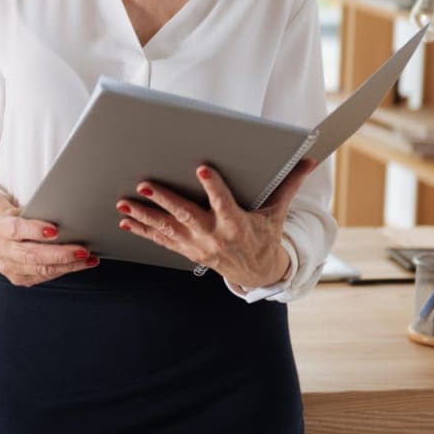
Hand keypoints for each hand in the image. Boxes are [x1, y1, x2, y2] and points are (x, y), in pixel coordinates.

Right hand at [0, 190, 97, 286]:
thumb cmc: (4, 214)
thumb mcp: (12, 208)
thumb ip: (33, 215)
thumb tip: (65, 216)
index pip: (16, 229)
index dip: (35, 230)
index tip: (55, 230)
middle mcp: (0, 250)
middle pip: (32, 255)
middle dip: (60, 254)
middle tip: (82, 249)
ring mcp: (7, 267)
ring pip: (41, 269)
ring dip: (68, 265)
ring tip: (88, 258)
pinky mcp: (16, 277)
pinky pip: (42, 276)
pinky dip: (62, 270)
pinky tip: (78, 265)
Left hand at [115, 159, 317, 288]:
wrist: (256, 272)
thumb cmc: (264, 236)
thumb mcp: (276, 213)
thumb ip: (288, 185)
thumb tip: (309, 160)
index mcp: (236, 224)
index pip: (224, 202)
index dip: (214, 186)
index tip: (203, 168)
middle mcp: (213, 236)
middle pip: (187, 216)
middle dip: (165, 201)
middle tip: (145, 186)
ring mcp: (197, 245)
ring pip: (167, 229)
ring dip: (144, 216)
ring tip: (124, 203)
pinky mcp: (187, 250)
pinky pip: (161, 240)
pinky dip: (142, 231)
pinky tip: (125, 221)